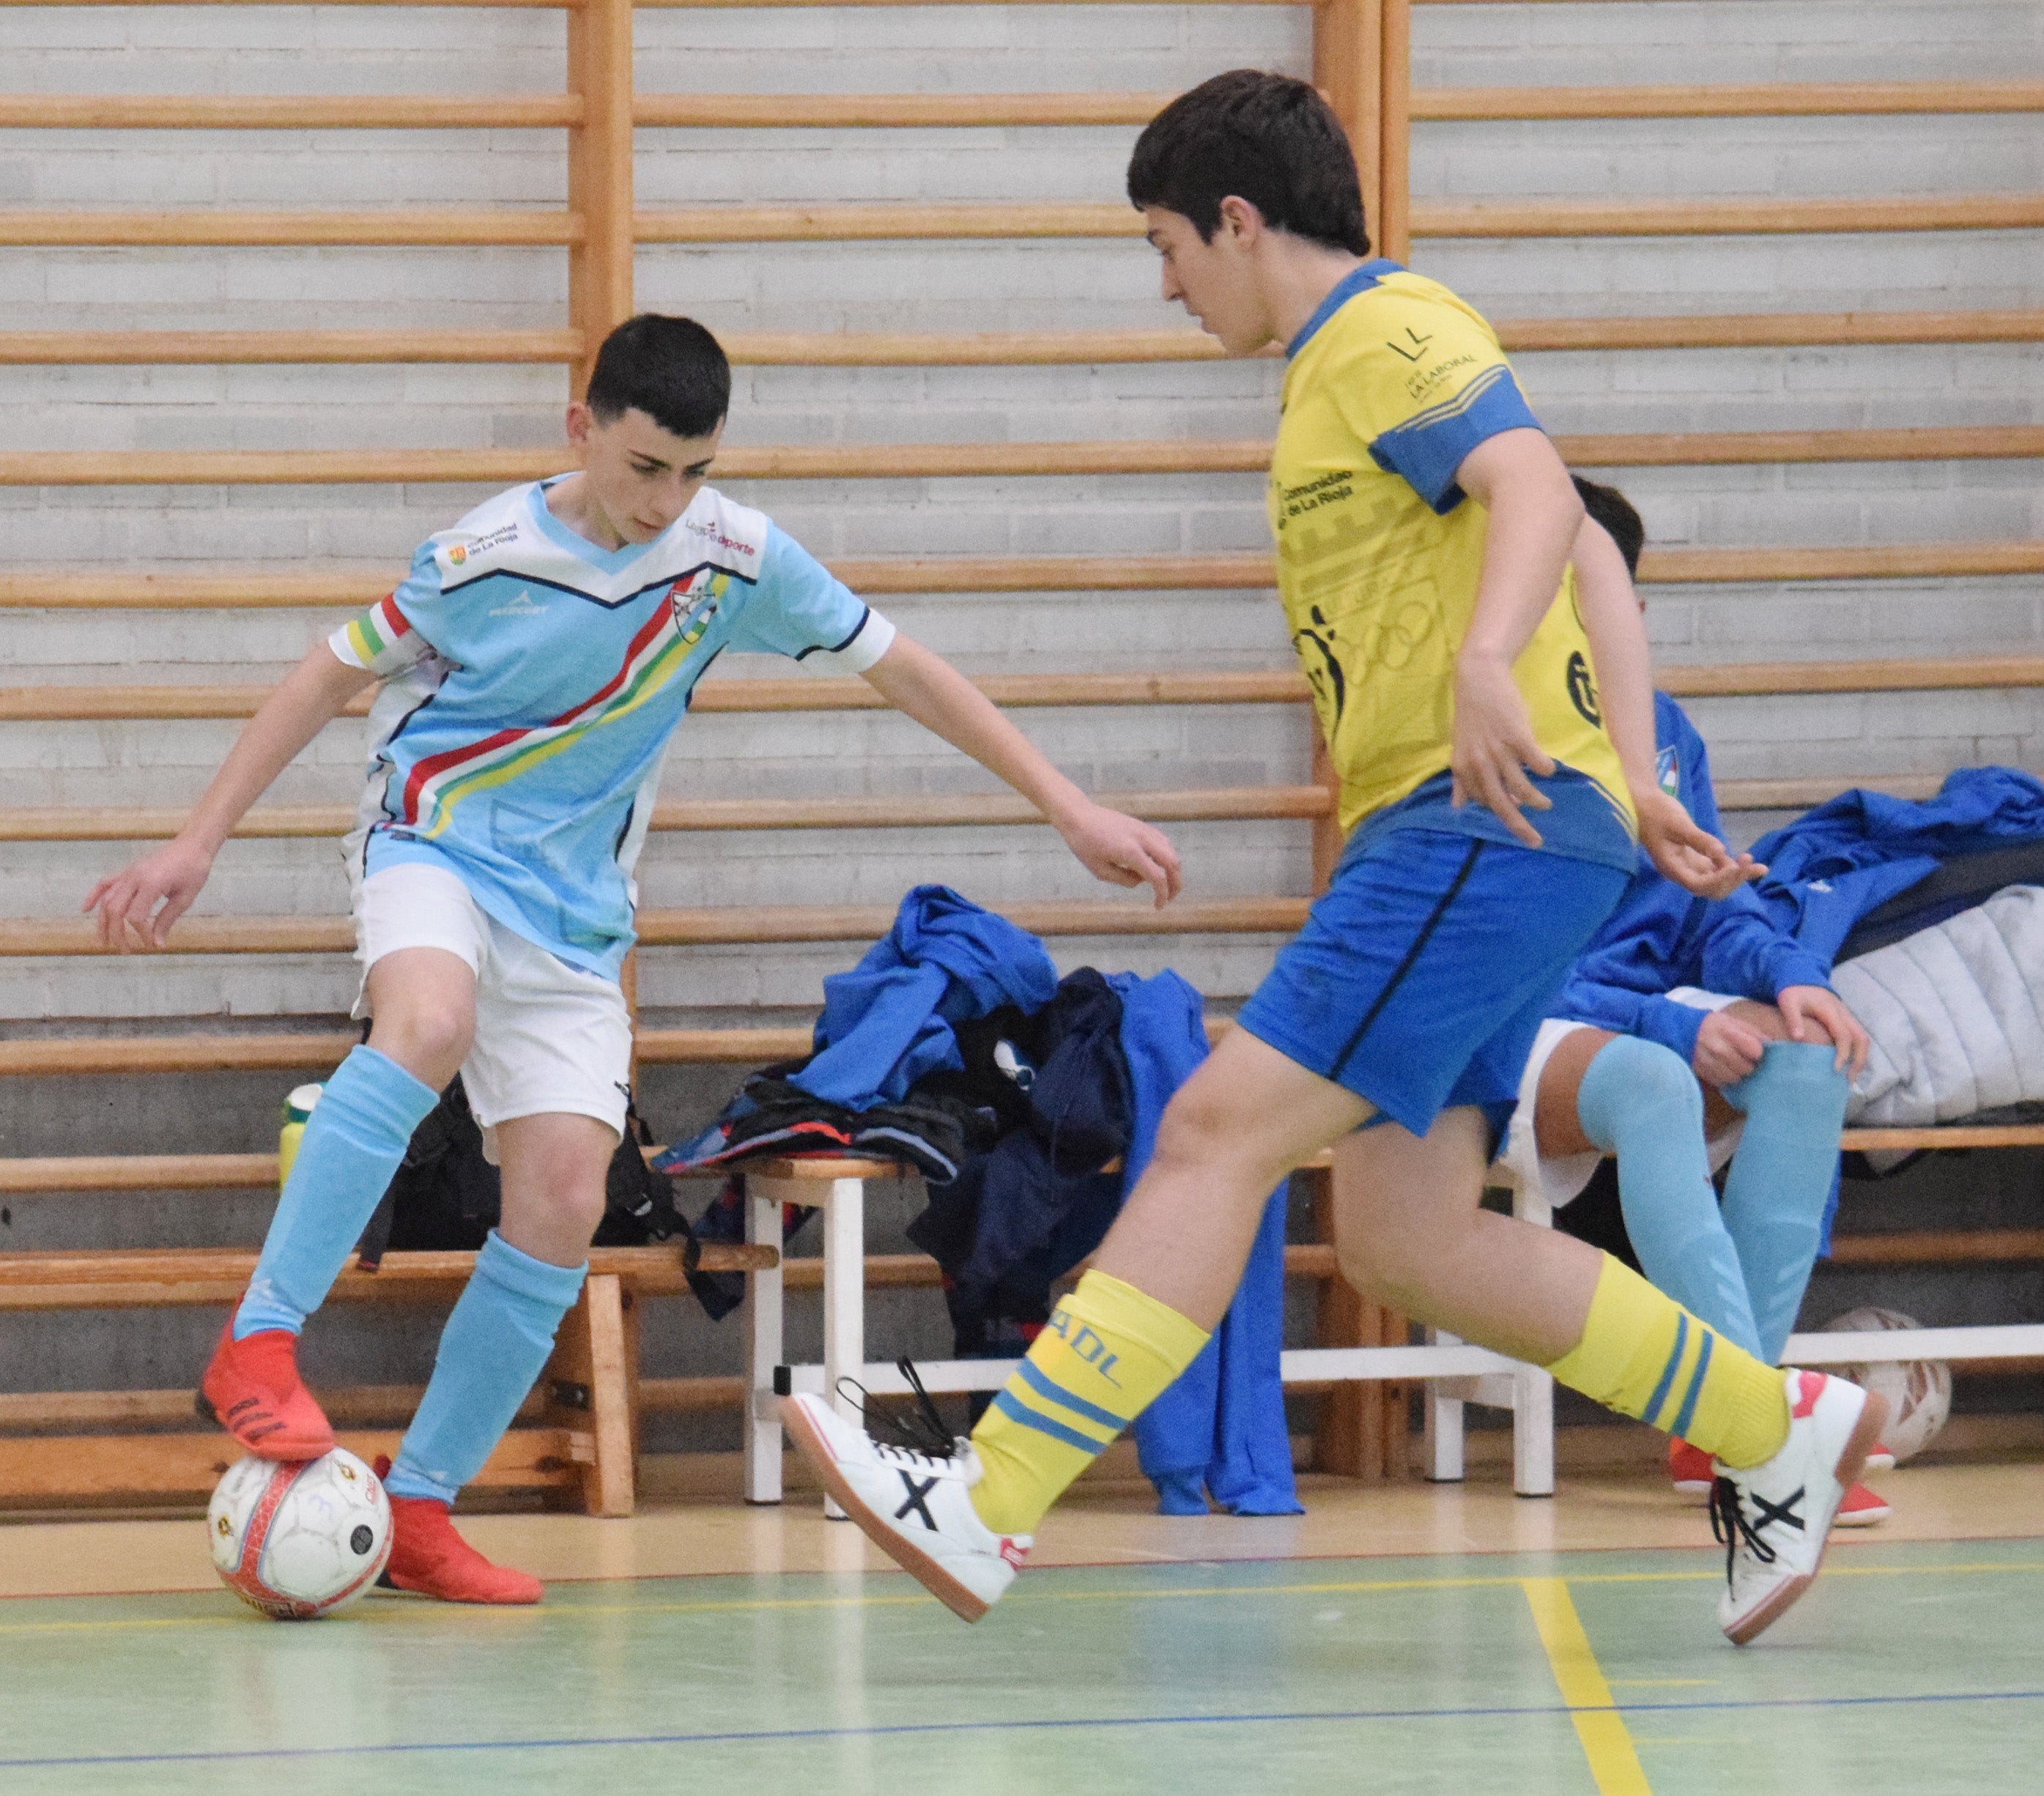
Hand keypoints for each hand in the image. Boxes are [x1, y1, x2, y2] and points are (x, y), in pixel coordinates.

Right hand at [82, 836, 214, 950]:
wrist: (192, 845)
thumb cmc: (194, 870)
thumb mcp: (185, 898)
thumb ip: (167, 919)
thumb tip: (157, 944)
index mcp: (151, 884)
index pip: (135, 916)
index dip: (141, 934)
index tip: (151, 944)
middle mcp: (134, 877)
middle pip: (115, 910)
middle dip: (117, 933)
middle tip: (125, 951)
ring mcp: (128, 873)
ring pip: (107, 899)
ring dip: (102, 921)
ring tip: (103, 941)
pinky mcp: (127, 870)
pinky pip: (105, 883)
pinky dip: (94, 896)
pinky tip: (86, 910)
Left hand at [1054, 802, 1182, 908]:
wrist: (1079, 816)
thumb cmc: (1084, 844)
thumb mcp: (1100, 871)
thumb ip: (1125, 879)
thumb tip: (1142, 880)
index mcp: (1131, 852)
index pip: (1157, 877)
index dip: (1162, 895)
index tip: (1158, 906)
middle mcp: (1142, 839)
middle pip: (1173, 862)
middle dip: (1176, 883)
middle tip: (1169, 898)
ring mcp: (1145, 830)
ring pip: (1171, 851)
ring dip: (1172, 869)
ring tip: (1163, 884)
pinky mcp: (1143, 826)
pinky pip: (1163, 842)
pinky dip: (1166, 856)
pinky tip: (1156, 866)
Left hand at [1450, 650, 1552, 847]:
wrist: (1478, 677)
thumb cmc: (1471, 715)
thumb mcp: (1459, 748)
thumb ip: (1461, 779)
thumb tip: (1457, 808)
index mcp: (1464, 767)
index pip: (1482, 801)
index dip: (1498, 811)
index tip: (1513, 813)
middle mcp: (1480, 762)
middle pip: (1500, 803)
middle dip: (1518, 826)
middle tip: (1535, 842)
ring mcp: (1499, 750)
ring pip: (1521, 787)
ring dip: (1535, 800)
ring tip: (1545, 804)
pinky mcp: (1518, 735)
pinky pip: (1536, 762)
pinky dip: (1544, 769)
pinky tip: (1549, 770)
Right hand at [1633, 788, 1760, 898]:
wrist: (1645, 805)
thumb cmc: (1657, 812)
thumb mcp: (1678, 823)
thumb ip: (1699, 839)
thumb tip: (1722, 851)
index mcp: (1672, 868)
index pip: (1697, 884)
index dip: (1718, 879)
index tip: (1735, 865)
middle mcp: (1681, 872)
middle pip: (1710, 889)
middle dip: (1731, 879)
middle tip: (1748, 861)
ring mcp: (1690, 867)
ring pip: (1717, 882)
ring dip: (1737, 876)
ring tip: (1758, 866)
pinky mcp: (1697, 859)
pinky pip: (1718, 871)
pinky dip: (1735, 869)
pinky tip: (1753, 864)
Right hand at [1692, 1008, 1770, 1086]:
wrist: (1681, 1030)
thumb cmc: (1713, 1025)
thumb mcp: (1734, 1021)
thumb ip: (1754, 1033)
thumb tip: (1772, 1046)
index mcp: (1729, 1032)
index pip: (1756, 1051)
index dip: (1758, 1052)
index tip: (1755, 1051)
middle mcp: (1719, 1049)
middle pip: (1747, 1068)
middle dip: (1748, 1065)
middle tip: (1744, 1059)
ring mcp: (1709, 1063)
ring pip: (1735, 1078)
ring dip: (1737, 1073)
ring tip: (1733, 1065)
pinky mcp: (1702, 1073)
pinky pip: (1722, 1083)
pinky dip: (1725, 1078)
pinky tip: (1722, 1069)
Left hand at [1779, 984, 1869, 1078]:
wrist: (1800, 975)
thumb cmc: (1793, 991)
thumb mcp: (1788, 1001)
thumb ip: (1793, 1019)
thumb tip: (1798, 1039)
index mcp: (1831, 1011)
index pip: (1844, 1035)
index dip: (1842, 1054)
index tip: (1835, 1070)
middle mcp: (1844, 1014)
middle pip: (1861, 1039)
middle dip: (1858, 1061)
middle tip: (1848, 1080)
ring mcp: (1847, 1016)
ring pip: (1862, 1039)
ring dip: (1859, 1058)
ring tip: (1849, 1077)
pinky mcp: (1845, 1019)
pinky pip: (1857, 1037)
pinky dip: (1856, 1052)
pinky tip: (1847, 1065)